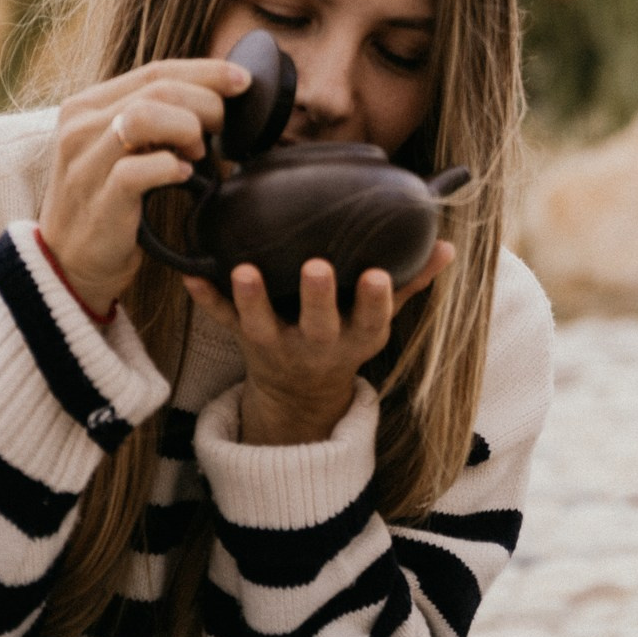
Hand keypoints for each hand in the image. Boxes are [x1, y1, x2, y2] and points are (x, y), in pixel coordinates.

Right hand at [38, 58, 250, 315]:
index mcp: (88, 106)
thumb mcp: (123, 150)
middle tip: (222, 130)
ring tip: (197, 155)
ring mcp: (85, 162)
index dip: (207, 72)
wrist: (68, 263)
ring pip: (145, 117)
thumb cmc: (108, 201)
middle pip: (159, 89)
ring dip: (187, 130)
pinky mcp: (98, 199)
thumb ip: (155, 120)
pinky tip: (183, 178)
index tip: (243, 81)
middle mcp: (80, 126)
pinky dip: (170, 169)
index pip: (156, 70)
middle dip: (206, 104)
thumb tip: (216, 99)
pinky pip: (138, 170)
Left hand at [185, 239, 456, 445]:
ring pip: (262, 323)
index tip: (378, 275)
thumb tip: (447, 246)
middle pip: (319, 324)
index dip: (377, 300)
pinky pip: (221, 319)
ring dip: (252, 298)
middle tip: (316, 266)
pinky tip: (189, 272)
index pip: (373, 321)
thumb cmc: (346, 336)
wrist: (300, 390)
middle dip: (317, 297)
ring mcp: (277, 342)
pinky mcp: (244, 337)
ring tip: (244, 270)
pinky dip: (205, 298)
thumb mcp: (380, 320)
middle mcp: (318, 343)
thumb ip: (412, 282)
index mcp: (356, 336)